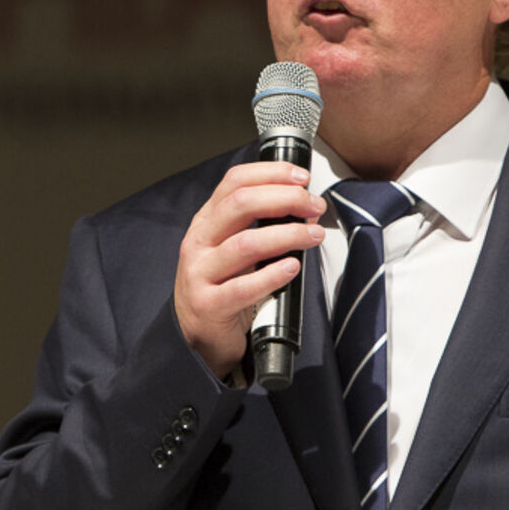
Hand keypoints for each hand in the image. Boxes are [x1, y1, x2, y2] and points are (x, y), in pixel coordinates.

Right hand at [174, 161, 326, 376]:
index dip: (271, 173)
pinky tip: (292, 268)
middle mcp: (199, 242)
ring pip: (245, 244)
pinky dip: (272, 276)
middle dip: (284, 199)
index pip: (234, 181)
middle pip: (240, 204)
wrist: (195, 336)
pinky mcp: (208, 304)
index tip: (301, 178)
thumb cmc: (221, 287)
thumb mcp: (234, 249)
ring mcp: (200, 273)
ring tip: (313, 234)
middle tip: (313, 205)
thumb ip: (264, 226)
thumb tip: (307, 207)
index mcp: (207, 221)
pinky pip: (243, 288)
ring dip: (287, 235)